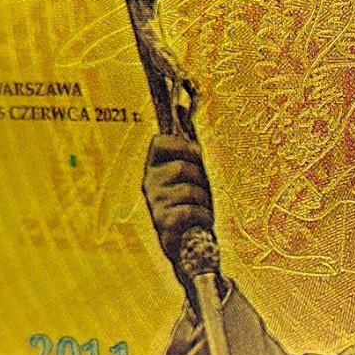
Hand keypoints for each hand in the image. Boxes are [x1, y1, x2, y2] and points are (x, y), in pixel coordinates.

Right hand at [143, 133, 215, 292]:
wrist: (192, 246)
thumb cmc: (193, 205)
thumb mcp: (193, 175)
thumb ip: (188, 149)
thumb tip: (183, 108)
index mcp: (155, 168)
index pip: (160, 142)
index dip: (182, 145)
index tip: (196, 154)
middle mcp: (150, 184)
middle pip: (183, 167)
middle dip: (201, 180)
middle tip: (201, 193)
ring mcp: (155, 205)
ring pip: (191, 190)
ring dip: (204, 202)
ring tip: (200, 211)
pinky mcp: (163, 224)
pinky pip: (190, 211)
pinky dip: (203, 217)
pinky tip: (199, 224)